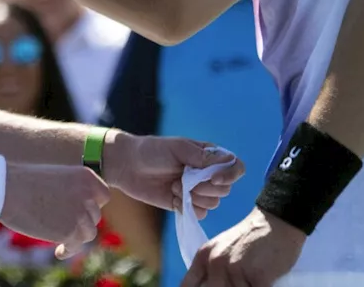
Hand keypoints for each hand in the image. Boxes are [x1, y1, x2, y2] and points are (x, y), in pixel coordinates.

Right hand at [0, 162, 110, 259]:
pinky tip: (59, 251)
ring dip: (76, 237)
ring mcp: (80, 214)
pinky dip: (68, 250)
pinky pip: (76, 246)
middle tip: (65, 225)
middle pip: (94, 216)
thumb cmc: (24, 181)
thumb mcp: (56, 178)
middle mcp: (88, 195)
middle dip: (81, 222)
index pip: (103, 196)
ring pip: (88, 233)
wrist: (5, 189)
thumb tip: (81, 213)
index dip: (92, 205)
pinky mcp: (69, 231)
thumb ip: (72, 192)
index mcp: (86, 177)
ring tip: (63, 241)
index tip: (79, 211)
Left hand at [105, 132, 244, 216]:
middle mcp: (206, 174)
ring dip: (194, 197)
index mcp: (208, 156)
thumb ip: (202, 156)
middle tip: (183, 179)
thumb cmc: (152, 150)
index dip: (230, 175)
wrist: (128, 166)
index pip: (235, 167)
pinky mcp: (184, 204)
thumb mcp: (177, 148)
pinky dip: (187, 208)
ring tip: (174, 186)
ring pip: (213, 204)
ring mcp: (196, 190)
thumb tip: (229, 160)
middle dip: (205, 188)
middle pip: (225, 190)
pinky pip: (199, 214)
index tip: (214, 178)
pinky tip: (172, 198)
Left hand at [181, 208, 305, 286]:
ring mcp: (235, 270)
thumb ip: (211, 270)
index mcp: (203, 257)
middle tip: (238, 282)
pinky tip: (263, 282)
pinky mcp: (258, 277)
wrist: (278, 222)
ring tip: (250, 280)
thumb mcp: (222, 249)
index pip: (187, 286)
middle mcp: (216, 264)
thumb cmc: (252, 238)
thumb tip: (207, 285)